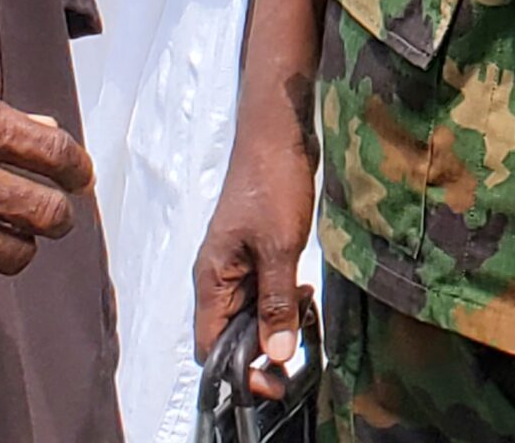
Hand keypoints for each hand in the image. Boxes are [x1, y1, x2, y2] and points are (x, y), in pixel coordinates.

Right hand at [192, 99, 319, 399]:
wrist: (279, 132)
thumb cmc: (271, 181)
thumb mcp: (280, 247)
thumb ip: (276, 302)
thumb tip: (276, 354)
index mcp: (211, 279)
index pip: (210, 346)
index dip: (238, 370)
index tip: (273, 381)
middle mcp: (218, 276)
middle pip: (230, 333)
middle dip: (260, 349)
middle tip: (298, 353)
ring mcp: (237, 262)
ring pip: (249, 311)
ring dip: (275, 322)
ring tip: (304, 321)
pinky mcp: (257, 248)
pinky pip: (264, 288)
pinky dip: (282, 298)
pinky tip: (304, 294)